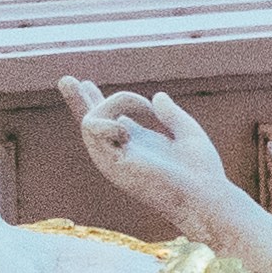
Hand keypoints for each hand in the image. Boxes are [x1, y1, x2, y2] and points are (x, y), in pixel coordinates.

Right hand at [58, 76, 236, 220]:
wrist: (205, 194)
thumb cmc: (201, 172)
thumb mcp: (188, 134)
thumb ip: (172, 115)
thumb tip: (158, 96)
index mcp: (137, 142)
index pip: (109, 119)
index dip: (96, 101)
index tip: (87, 84)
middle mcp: (121, 150)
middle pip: (88, 122)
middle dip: (77, 100)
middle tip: (66, 78)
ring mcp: (113, 158)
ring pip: (90, 120)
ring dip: (116, 102)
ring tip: (146, 107)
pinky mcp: (111, 164)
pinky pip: (93, 130)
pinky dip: (109, 120)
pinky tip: (128, 130)